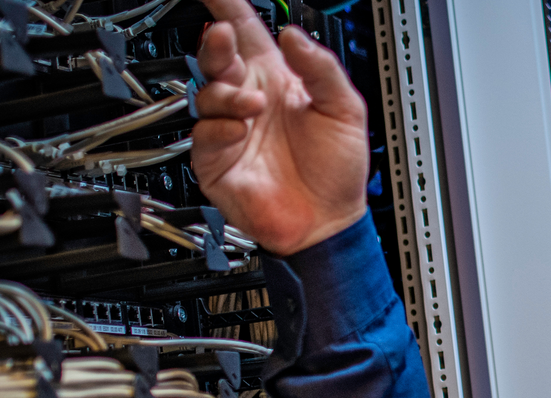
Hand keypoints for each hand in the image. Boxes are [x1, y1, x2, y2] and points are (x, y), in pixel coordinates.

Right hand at [191, 0, 368, 254]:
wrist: (329, 222)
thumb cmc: (338, 171)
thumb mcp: (345, 109)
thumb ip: (321, 68)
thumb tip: (295, 35)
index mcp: (276, 80)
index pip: (246, 32)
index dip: (227, 7)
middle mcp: (249, 99)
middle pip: (217, 57)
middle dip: (215, 43)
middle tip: (220, 34)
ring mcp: (230, 128)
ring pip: (207, 93)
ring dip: (226, 92)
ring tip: (254, 105)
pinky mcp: (216, 160)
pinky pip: (205, 134)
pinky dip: (221, 127)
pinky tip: (240, 129)